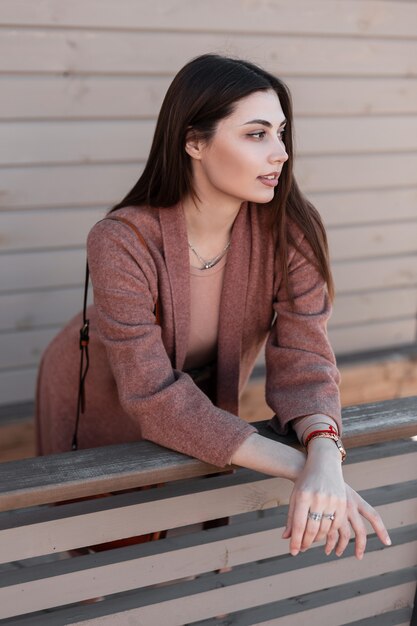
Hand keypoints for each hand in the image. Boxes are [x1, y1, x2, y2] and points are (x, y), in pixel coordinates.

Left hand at [282, 437, 346, 555]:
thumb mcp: (295, 496)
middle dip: (306, 542)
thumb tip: (285, 538)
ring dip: (318, 539)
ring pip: (325, 529)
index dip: (296, 540)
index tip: (293, 552)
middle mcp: (318, 498)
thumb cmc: (305, 481)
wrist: (323, 463)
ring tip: (311, 542)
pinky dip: (331, 532)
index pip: (299, 524)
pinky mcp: (343, 501)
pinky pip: (338, 524)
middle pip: (312, 529)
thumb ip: (291, 517)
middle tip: (301, 548)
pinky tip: (324, 535)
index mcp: (302, 496)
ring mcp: (332, 499)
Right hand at [324, 484, 391, 559]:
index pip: (373, 516)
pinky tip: (326, 547)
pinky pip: (330, 534)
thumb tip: (353, 517)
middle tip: (359, 556)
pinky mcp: (324, 513)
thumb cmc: (324, 480)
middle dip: (361, 546)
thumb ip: (347, 502)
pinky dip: (329, 543)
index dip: (381, 530)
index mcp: (356, 499)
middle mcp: (349, 505)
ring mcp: (336, 510)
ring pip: (344, 536)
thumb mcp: (340, 489)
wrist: (306, 468)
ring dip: (341, 548)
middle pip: (360, 531)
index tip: (387, 542)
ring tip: (337, 553)